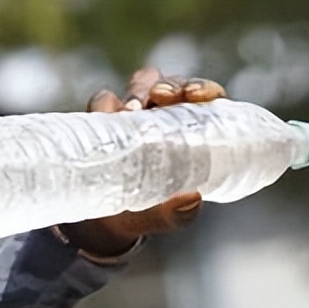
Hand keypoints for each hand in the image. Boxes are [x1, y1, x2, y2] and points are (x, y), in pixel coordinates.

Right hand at [57, 68, 227, 257]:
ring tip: (131, 110)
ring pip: (140, 85)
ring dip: (138, 90)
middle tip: (160, 98)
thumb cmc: (149, 211)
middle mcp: (166, 116)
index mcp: (192, 131)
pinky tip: (108, 116)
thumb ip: (179, 212)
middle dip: (168, 85)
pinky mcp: (104, 118)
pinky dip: (106, 104)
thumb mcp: (166, 216)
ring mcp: (135, 114)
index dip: (204, 89)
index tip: (197, 96)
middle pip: (172, 85)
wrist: (106, 221)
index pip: (204, 98)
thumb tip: (192, 199)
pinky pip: (104, 101)